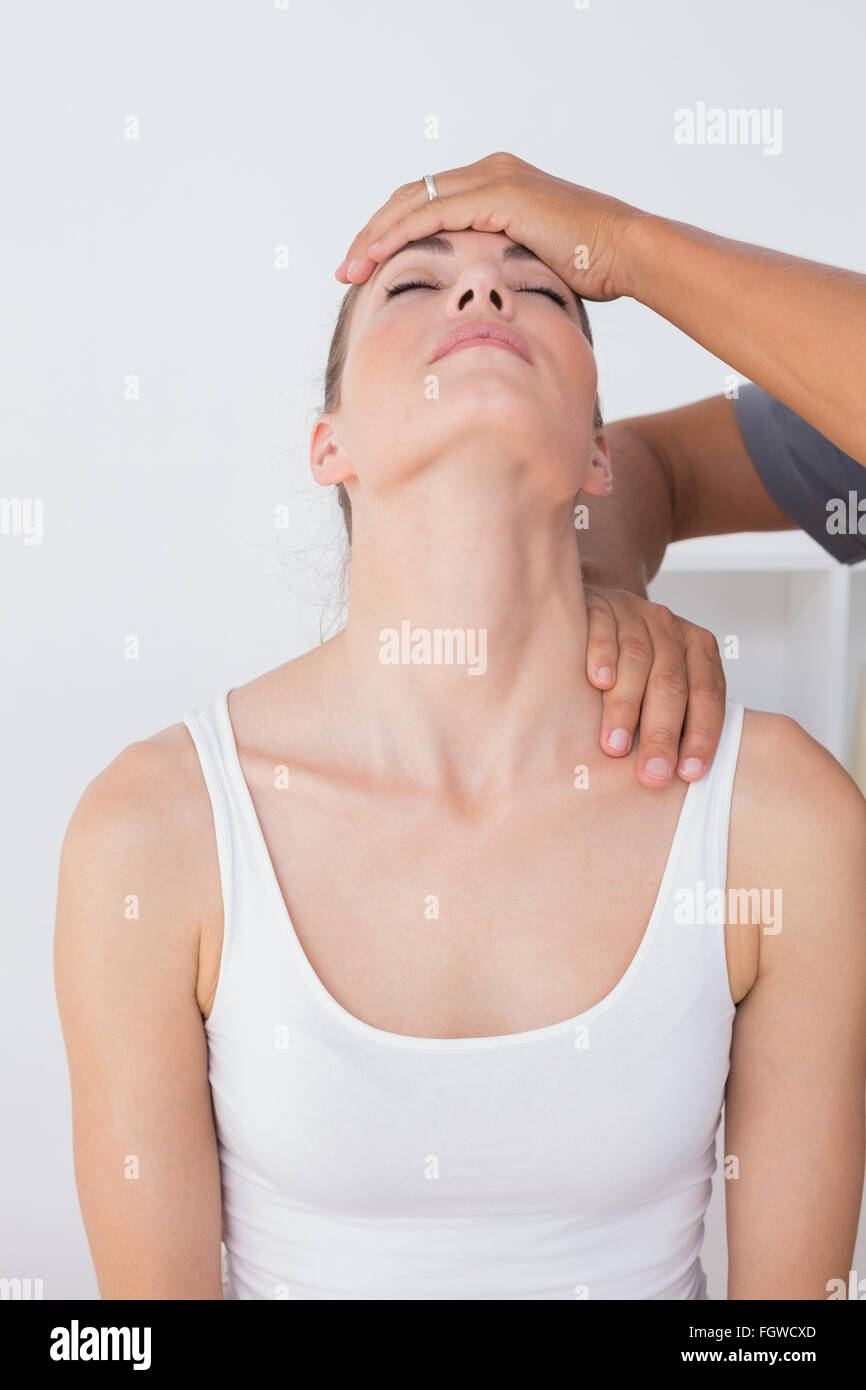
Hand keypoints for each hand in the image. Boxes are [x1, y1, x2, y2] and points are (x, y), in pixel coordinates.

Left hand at [335, 150, 645, 301]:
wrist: (626, 254)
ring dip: (375, 236)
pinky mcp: (498, 195)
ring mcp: (493, 179)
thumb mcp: (528, 268)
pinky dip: (398, 235)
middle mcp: (490, 172)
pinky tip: (376, 258)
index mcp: (496, 185)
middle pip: (410, 198)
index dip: (390, 233)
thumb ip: (497, 270)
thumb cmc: (589, 271)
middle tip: (345, 269)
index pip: (426, 204)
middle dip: (372, 234)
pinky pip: (432, 214)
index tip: (365, 267)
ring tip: (350, 269)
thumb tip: (477, 303)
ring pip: (412, 202)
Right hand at [583, 586, 726, 786]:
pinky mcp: (597, 604)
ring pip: (637, 659)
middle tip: (652, 773)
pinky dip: (602, 655)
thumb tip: (682, 778)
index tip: (689, 773)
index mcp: (697, 648)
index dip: (702, 734)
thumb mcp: (664, 679)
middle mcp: (669, 627)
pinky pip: (602, 629)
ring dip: (626, 706)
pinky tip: (597, 682)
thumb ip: (678, 713)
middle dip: (663, 733)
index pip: (708, 694)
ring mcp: (633, 612)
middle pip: (671, 682)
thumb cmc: (636, 662)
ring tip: (615, 746)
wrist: (600, 607)